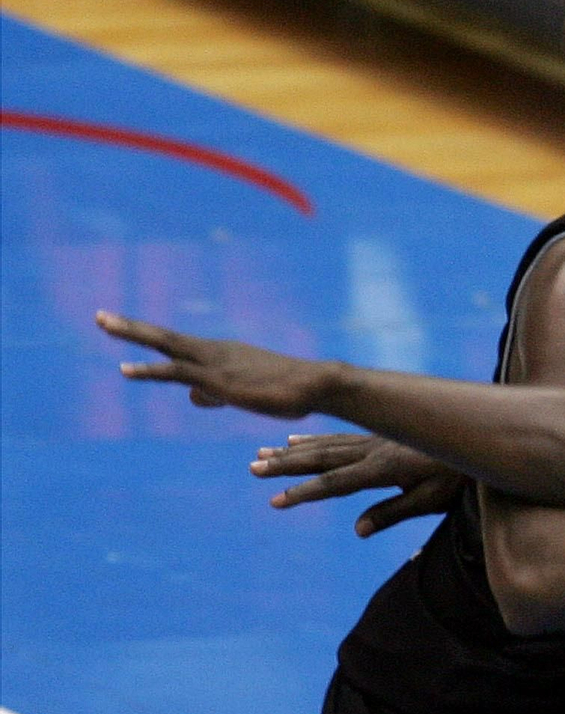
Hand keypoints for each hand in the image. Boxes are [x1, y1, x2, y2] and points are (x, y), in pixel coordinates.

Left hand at [99, 311, 333, 417]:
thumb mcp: (244, 394)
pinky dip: (148, 369)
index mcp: (219, 355)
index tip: (122, 328)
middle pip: (164, 337)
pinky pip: (175, 372)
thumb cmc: (288, 392)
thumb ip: (214, 394)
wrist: (315, 386)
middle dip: (130, 327)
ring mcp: (213, 364)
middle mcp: (212, 352)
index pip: (177, 345)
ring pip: (165, 345)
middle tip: (99, 316)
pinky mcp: (217, 380)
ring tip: (102, 324)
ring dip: (131, 334)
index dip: (149, 337)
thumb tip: (192, 397)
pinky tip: (124, 369)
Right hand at [250, 434, 463, 536]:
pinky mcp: (378, 437)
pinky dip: (314, 440)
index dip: (305, 493)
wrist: (476, 437)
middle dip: (285, 465)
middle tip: (253, 468)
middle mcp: (372, 451)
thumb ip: (392, 513)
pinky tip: (295, 441)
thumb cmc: (456, 478)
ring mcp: (374, 441)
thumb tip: (357, 530)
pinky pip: (339, 437)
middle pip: (321, 458)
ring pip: (325, 445)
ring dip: (292, 452)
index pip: (336, 483)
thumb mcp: (429, 501)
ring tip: (262, 455)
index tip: (276, 501)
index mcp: (383, 469)